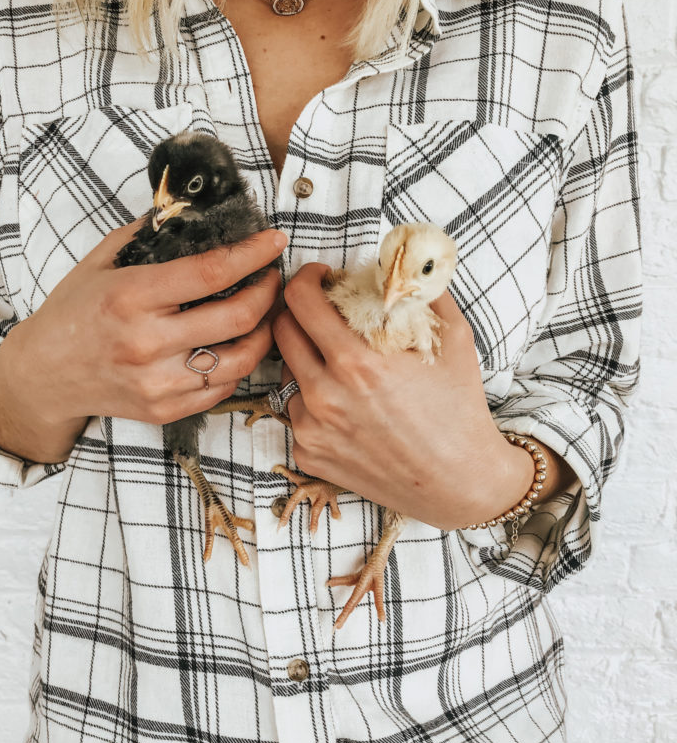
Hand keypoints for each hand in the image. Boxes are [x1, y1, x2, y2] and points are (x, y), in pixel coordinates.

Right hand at [6, 221, 287, 429]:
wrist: (42, 377)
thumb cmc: (72, 312)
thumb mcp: (100, 261)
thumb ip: (148, 235)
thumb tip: (197, 211)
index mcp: (131, 296)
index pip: (212, 271)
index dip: (253, 253)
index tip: (274, 241)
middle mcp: (147, 342)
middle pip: (238, 316)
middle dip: (268, 291)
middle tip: (272, 277)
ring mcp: (158, 382)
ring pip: (241, 360)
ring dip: (263, 333)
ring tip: (263, 314)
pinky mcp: (164, 410)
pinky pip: (222, 389)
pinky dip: (239, 365)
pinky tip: (236, 346)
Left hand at [273, 263, 538, 530]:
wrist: (460, 483)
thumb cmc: (460, 410)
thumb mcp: (454, 340)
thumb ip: (424, 291)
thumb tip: (405, 259)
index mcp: (357, 364)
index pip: (300, 301)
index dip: (305, 278)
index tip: (319, 277)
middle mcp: (325, 397)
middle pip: (282, 332)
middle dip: (298, 312)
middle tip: (322, 312)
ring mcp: (311, 430)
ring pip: (286, 374)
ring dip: (306, 360)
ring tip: (341, 365)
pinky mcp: (308, 455)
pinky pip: (295, 412)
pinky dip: (314, 401)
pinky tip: (346, 406)